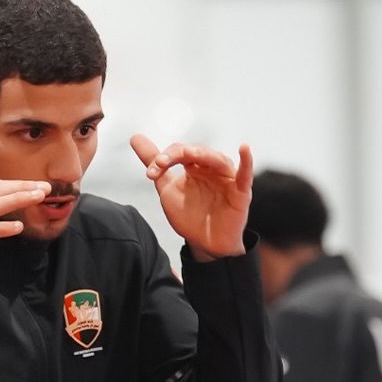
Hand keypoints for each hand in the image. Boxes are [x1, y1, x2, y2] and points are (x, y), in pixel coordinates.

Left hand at [130, 135, 251, 258]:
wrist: (205, 244)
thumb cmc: (190, 216)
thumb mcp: (167, 189)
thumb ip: (155, 164)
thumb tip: (135, 137)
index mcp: (195, 166)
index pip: (179, 152)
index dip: (164, 158)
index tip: (149, 173)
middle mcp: (211, 168)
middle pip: (197, 152)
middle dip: (178, 154)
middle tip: (162, 162)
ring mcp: (227, 178)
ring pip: (216, 159)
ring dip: (203, 155)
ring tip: (189, 153)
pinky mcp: (240, 192)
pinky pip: (245, 174)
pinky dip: (246, 161)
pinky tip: (244, 148)